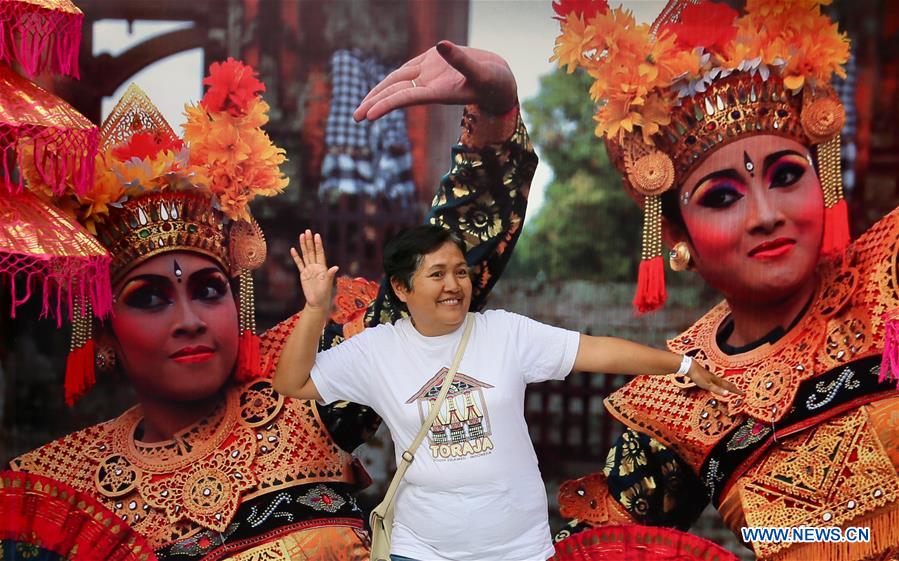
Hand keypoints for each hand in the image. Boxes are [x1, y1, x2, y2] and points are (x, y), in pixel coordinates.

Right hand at [290, 230, 338, 310]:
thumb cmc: (324, 294)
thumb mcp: (327, 284)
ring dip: (303, 246)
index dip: (318, 244)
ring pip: (306, 255)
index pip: (319, 253)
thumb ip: (330, 275)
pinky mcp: (303, 274)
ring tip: (301, 236)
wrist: (317, 302)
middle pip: (312, 251)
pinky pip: (299, 263)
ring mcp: (309, 269)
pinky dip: (296, 257)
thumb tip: (336, 267)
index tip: (316, 235)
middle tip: (307, 231)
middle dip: (309, 241)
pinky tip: (293, 249)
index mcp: (322, 267)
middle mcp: (316, 266)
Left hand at [353, 40, 516, 121]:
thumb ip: (461, 61)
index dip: (386, 104)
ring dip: (378, 93)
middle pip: (395, 92)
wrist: (501, 83)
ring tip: (361, 109)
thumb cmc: (495, 83)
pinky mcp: (433, 63)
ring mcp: (430, 74)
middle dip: (374, 103)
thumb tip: (440, 44)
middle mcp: (430, 84)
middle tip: (354, 118)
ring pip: (398, 81)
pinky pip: (408, 69)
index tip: (368, 115)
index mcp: (438, 92)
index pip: (406, 97)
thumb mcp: (481, 72)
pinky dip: (393, 78)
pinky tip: (381, 86)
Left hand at [687, 362, 743, 397]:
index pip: (729, 387)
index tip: (743, 393)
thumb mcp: (707, 385)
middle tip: (740, 391)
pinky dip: (720, 383)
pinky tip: (717, 383)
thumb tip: (727, 394)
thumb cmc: (698, 376)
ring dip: (728, 385)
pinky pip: (716, 380)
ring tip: (730, 387)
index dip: (736, 391)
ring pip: (722, 381)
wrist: (690, 367)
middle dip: (734, 388)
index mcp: (717, 381)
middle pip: (727, 383)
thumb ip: (717, 390)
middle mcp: (716, 378)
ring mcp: (711, 376)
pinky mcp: (706, 376)